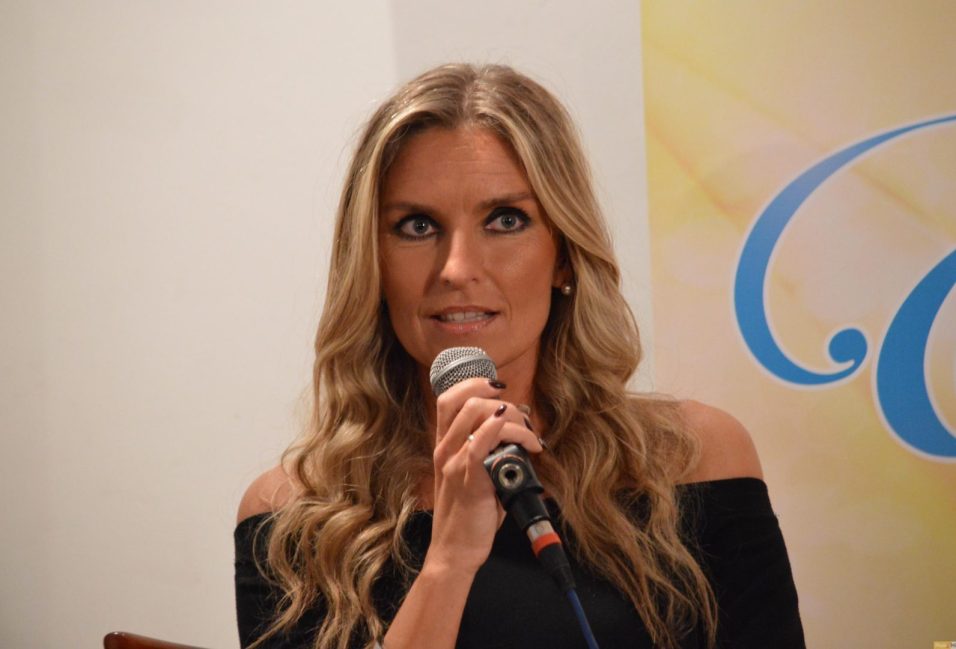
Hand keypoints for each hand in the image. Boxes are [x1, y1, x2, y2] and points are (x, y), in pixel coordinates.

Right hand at [425, 378, 543, 576]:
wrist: (454, 551)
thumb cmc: (469, 514)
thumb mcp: (475, 476)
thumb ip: (489, 451)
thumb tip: (519, 430)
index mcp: (444, 446)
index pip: (448, 397)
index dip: (474, 383)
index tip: (499, 387)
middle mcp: (445, 450)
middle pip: (466, 400)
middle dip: (503, 402)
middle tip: (523, 422)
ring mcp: (454, 463)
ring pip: (477, 415)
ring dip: (512, 418)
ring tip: (530, 438)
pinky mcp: (467, 479)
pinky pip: (480, 445)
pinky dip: (503, 432)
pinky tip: (522, 439)